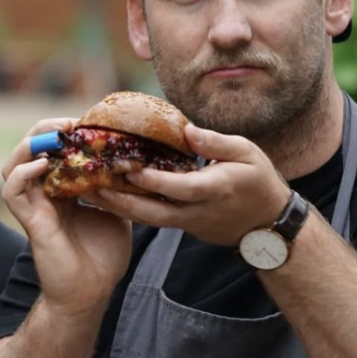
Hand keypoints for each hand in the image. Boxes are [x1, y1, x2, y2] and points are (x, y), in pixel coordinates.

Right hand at [2, 119, 132, 317]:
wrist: (92, 293)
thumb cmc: (103, 257)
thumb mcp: (118, 211)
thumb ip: (116, 188)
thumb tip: (133, 164)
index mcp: (62, 190)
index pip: (52, 150)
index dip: (63, 131)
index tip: (85, 120)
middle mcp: (44, 195)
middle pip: (29, 150)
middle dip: (45, 130)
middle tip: (69, 123)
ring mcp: (34, 207)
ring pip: (13, 165)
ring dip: (29, 146)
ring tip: (54, 137)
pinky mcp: (31, 222)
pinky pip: (13, 191)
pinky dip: (23, 173)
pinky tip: (44, 164)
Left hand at [86, 123, 290, 245]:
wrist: (268, 225)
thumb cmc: (258, 181)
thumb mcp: (247, 153)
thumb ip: (216, 143)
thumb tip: (187, 131)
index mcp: (216, 189)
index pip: (182, 187)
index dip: (157, 180)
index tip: (131, 168)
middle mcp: (198, 211)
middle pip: (154, 212)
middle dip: (121, 201)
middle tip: (92, 187)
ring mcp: (188, 223)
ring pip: (148, 219)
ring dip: (118, 207)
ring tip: (88, 192)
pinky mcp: (182, 226)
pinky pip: (152, 219)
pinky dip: (129, 209)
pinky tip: (106, 197)